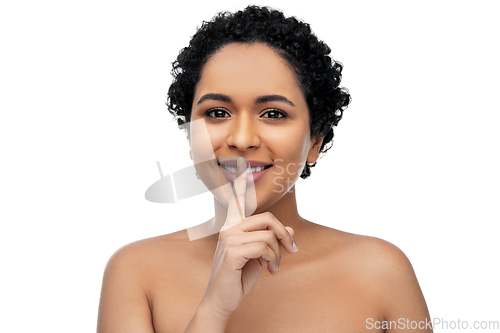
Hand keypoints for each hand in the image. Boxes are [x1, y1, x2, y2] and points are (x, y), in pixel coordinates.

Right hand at [200, 157, 297, 320]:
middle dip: (284, 236)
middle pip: (268, 219)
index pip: (237, 200)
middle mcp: (229, 228)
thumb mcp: (260, 256)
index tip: (242, 165)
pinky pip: (264, 248)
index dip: (240, 183)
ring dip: (278, 254)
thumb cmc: (239, 277)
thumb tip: (288, 228)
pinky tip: (270, 271)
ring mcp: (229, 239)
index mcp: (233, 226)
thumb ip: (271, 240)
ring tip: (274, 267)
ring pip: (269, 236)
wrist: (223, 300)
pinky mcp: (232, 252)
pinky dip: (273, 260)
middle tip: (292, 251)